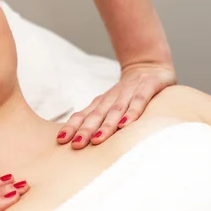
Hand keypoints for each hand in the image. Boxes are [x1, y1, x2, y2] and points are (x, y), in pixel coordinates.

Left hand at [57, 63, 176, 148]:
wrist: (150, 66)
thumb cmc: (129, 93)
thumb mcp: (113, 104)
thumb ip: (101, 119)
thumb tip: (82, 140)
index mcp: (102, 102)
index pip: (84, 115)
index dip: (72, 126)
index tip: (61, 140)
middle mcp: (113, 96)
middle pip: (97, 115)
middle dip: (86, 130)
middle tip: (76, 144)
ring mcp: (130, 90)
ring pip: (116, 109)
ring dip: (106, 125)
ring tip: (97, 139)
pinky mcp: (148, 85)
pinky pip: (139, 100)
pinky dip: (132, 112)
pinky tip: (125, 124)